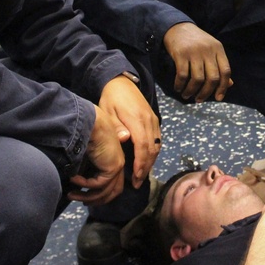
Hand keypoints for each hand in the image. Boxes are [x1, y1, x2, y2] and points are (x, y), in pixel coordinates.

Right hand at [66, 105, 124, 205]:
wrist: (90, 122)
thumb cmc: (86, 133)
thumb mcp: (86, 153)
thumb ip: (86, 167)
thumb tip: (76, 179)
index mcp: (113, 160)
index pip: (112, 185)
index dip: (100, 195)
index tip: (85, 198)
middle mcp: (117, 164)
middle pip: (111, 192)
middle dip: (96, 200)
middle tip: (81, 201)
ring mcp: (117, 166)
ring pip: (104, 192)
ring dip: (87, 196)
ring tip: (71, 195)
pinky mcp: (113, 167)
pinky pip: (98, 184)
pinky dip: (84, 184)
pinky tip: (73, 178)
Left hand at [98, 74, 159, 188]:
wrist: (121, 82)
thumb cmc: (111, 98)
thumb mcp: (108, 111)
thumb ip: (116, 126)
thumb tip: (125, 140)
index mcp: (137, 119)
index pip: (143, 146)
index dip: (140, 163)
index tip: (135, 177)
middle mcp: (149, 121)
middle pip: (152, 149)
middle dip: (146, 168)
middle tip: (137, 183)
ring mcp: (154, 120)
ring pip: (156, 145)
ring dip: (150, 162)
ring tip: (141, 176)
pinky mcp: (154, 120)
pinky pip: (157, 140)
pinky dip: (153, 153)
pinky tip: (145, 161)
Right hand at [163, 22, 232, 101]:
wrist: (177, 26)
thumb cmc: (196, 41)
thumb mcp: (211, 50)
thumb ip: (220, 66)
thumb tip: (229, 85)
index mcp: (218, 49)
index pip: (226, 71)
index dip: (224, 87)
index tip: (219, 98)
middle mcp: (208, 50)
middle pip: (213, 78)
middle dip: (206, 93)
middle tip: (199, 99)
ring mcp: (194, 52)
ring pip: (198, 79)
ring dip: (192, 91)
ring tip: (187, 95)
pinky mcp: (181, 54)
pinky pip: (182, 75)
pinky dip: (180, 85)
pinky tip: (178, 88)